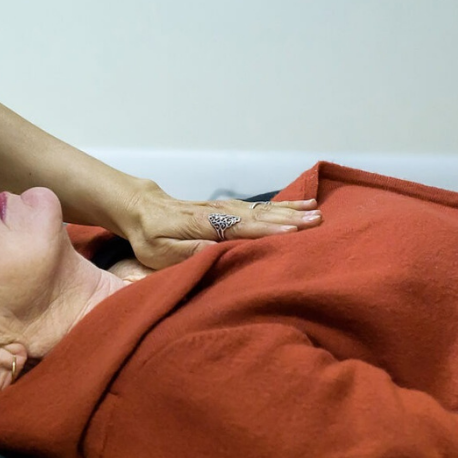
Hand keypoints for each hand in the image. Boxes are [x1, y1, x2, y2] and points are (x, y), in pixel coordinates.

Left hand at [123, 187, 321, 269]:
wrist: (140, 209)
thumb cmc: (149, 236)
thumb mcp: (161, 251)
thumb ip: (190, 250)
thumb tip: (219, 250)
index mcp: (204, 225)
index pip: (241, 228)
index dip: (267, 231)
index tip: (293, 231)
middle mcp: (219, 212)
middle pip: (258, 216)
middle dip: (289, 219)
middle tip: (318, 221)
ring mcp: (224, 208)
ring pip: (261, 209)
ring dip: (290, 211)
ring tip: (317, 211)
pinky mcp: (227, 209)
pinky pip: (257, 207)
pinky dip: (280, 206)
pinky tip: (298, 205)